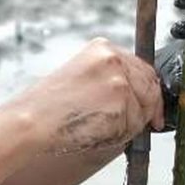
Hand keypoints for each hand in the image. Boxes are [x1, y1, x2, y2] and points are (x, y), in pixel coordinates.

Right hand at [11, 38, 160, 154]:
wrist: (31, 123)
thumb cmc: (50, 108)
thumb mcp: (82, 78)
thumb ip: (111, 79)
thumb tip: (141, 97)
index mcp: (102, 49)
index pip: (142, 67)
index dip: (150, 91)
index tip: (153, 108)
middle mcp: (113, 59)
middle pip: (150, 86)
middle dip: (149, 109)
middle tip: (143, 126)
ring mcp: (119, 82)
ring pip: (142, 110)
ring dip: (129, 125)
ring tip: (97, 128)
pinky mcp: (121, 105)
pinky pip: (132, 127)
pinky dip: (120, 136)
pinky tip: (95, 132)